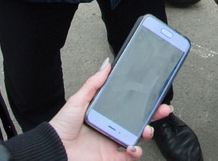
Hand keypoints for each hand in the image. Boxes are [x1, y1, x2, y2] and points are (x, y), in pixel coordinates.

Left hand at [48, 60, 171, 159]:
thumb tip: (107, 65)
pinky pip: (129, 156)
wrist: (53, 149)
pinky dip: (136, 152)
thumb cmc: (62, 126)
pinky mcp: (110, 158)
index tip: (154, 94)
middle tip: (163, 109)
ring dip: (147, 132)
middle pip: (138, 120)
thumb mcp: (78, 99)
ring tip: (147, 129)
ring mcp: (111, 144)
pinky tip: (134, 146)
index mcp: (105, 114)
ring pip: (137, 137)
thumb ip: (94, 83)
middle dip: (153, 115)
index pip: (129, 105)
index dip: (143, 101)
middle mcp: (111, 128)